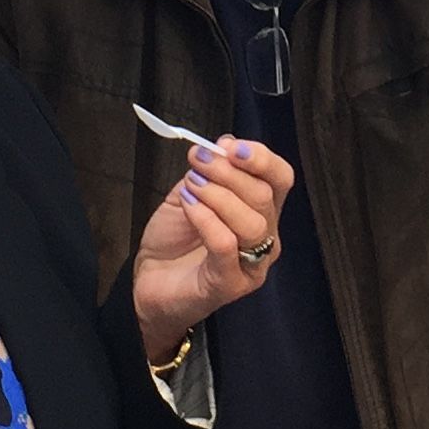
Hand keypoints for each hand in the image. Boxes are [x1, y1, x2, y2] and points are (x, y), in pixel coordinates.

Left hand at [130, 138, 294, 362]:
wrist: (148, 282)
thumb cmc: (174, 239)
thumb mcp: (191, 193)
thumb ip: (210, 171)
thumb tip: (225, 144)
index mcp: (262, 211)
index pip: (280, 178)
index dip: (260, 157)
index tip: (227, 146)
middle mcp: (266, 238)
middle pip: (265, 196)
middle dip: (228, 171)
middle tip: (197, 161)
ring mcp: (253, 265)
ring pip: (253, 223)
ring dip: (218, 195)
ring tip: (191, 187)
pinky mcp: (231, 285)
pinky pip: (226, 245)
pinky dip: (206, 219)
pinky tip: (189, 207)